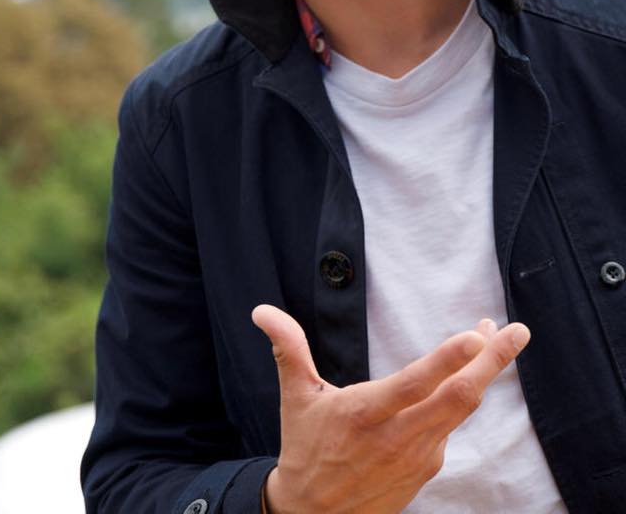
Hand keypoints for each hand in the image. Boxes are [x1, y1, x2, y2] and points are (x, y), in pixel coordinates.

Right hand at [252, 305, 528, 513]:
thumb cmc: (305, 447)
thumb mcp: (295, 398)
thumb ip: (288, 348)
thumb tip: (261, 311)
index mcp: (364, 415)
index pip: (414, 385)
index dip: (446, 361)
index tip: (475, 335)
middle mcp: (397, 437)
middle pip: (457, 397)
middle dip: (493, 362)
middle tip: (518, 331)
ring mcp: (417, 456)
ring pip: (461, 410)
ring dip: (484, 372)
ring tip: (499, 338)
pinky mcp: (426, 468)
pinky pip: (450, 427)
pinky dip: (463, 395)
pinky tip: (466, 374)